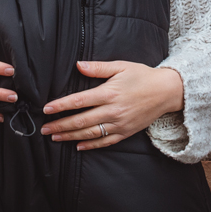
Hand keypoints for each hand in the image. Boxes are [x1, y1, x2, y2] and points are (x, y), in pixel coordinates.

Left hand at [41, 61, 183, 150]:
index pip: (79, 101)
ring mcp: (119, 123)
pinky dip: (91, 145)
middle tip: (45, 129)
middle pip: (80, 121)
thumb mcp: (121, 66)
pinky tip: (78, 146)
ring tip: (56, 137)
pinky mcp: (126, 132)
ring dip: (70, 136)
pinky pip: (105, 141)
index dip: (61, 106)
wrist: (166, 91)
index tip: (46, 109)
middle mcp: (112, 110)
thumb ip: (98, 67)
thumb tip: (78, 65)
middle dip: (60, 125)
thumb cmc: (142, 76)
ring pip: (90, 133)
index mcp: (109, 93)